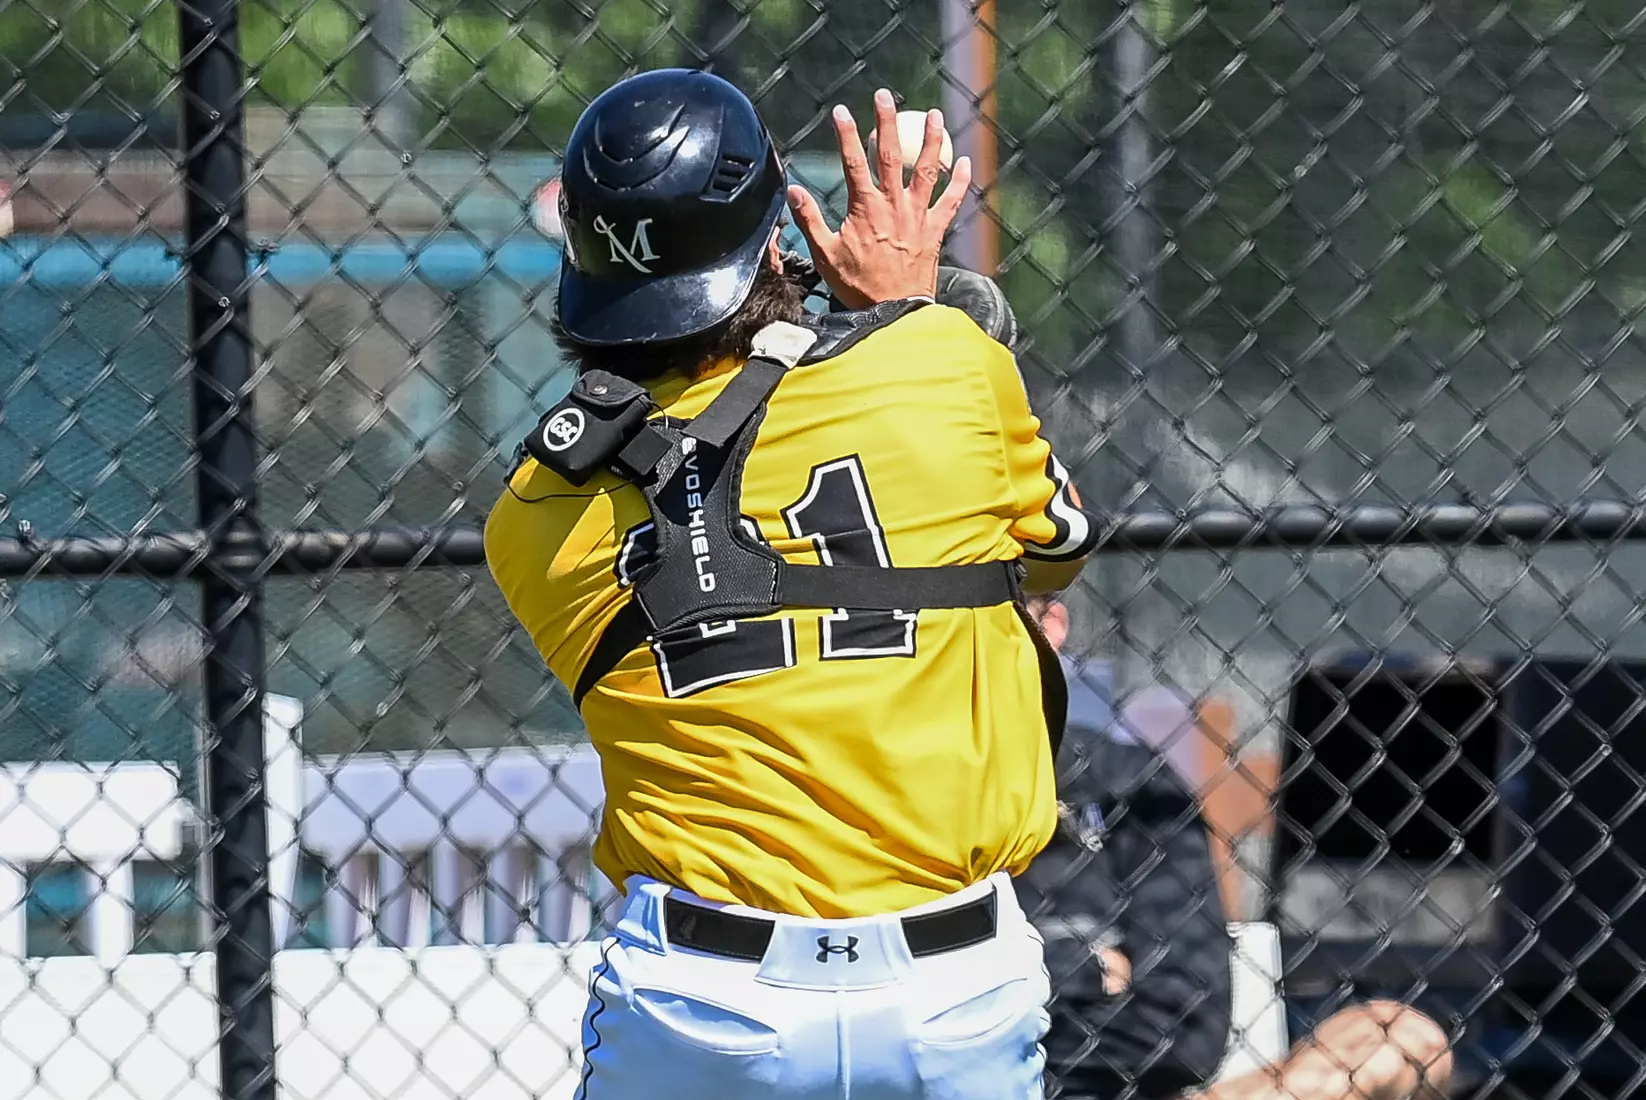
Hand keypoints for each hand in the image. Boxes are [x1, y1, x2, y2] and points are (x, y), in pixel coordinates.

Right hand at [786, 88, 974, 309]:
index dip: (845, 134)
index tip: (841, 111)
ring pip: (927, 169)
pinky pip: (951, 201)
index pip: (852, 161)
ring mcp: (918, 215)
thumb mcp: (825, 255)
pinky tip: (965, 161)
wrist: (894, 312)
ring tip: (933, 115)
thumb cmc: (858, 286)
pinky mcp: (935, 230)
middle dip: (886, 122)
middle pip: (890, 154)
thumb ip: (809, 220)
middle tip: (884, 95)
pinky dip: (960, 181)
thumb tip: (792, 190)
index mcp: (865, 208)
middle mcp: (893, 205)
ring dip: (931, 140)